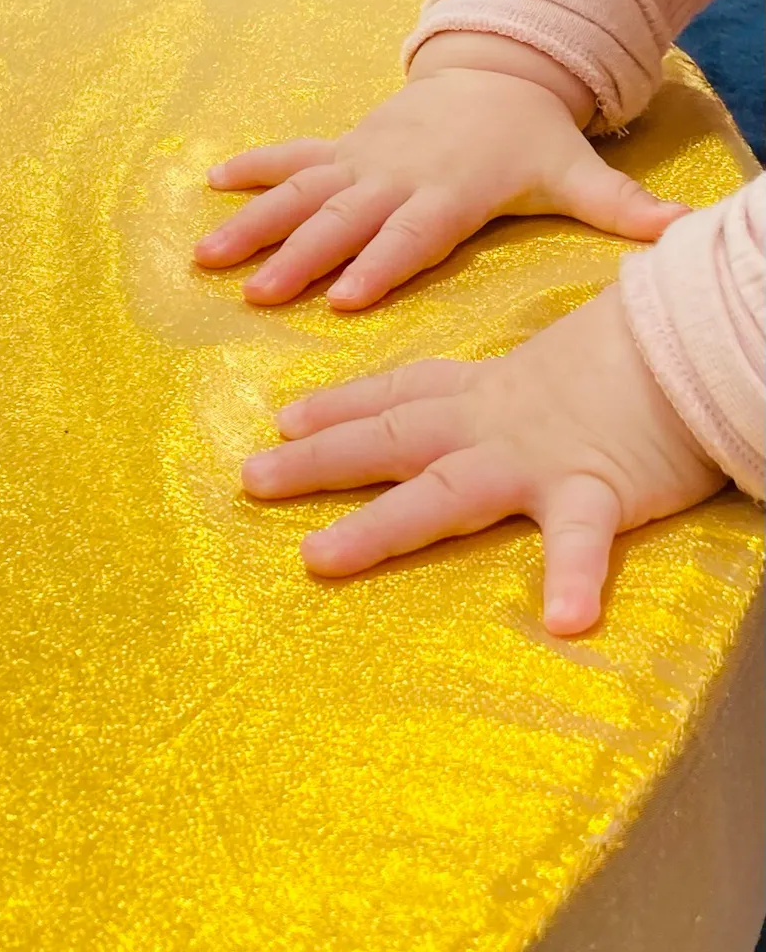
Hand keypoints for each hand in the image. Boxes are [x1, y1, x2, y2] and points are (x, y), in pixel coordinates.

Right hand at [194, 33, 689, 309]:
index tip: (345, 297)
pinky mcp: (341, 148)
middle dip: (301, 256)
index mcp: (448, 193)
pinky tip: (208, 184)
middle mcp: (396, 177)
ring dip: (254, 223)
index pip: (410, 234)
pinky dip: (250, 167)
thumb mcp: (573, 174)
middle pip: (343, 221)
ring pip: (301, 193)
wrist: (493, 75)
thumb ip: (617, 206)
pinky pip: (289, 156)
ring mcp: (362, 161)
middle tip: (262, 293)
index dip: (379, 264)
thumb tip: (679, 229)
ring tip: (207, 256)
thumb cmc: (529, 142)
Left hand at [239, 288, 724, 634]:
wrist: (702, 330)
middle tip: (249, 477)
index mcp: (487, 392)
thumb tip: (474, 410)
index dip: (339, 405)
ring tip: (318, 559)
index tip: (285, 416)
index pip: (400, 392)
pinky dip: (573, 577)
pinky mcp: (599, 490)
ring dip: (378, 528)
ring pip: (443, 494)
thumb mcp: (553, 368)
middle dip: (318, 459)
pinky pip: (582, 540)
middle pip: (391, 438)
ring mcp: (537, 460)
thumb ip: (508, 391)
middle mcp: (493, 425)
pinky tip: (562, 621)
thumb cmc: (639, 351)